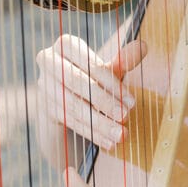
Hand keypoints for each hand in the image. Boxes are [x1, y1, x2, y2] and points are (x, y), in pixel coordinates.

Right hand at [36, 35, 146, 159]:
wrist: (70, 101)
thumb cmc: (94, 78)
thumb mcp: (109, 70)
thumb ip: (124, 59)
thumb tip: (143, 46)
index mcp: (66, 45)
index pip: (86, 60)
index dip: (109, 80)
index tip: (131, 101)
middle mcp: (49, 62)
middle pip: (76, 81)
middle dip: (103, 101)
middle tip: (125, 116)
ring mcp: (44, 86)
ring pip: (72, 105)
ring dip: (99, 122)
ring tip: (121, 134)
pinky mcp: (45, 108)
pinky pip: (69, 121)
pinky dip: (91, 132)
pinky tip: (108, 142)